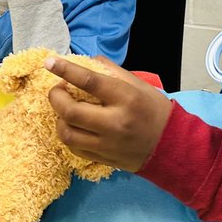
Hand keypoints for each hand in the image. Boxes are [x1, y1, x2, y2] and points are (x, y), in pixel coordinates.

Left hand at [46, 54, 172, 171]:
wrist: (172, 146)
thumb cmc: (155, 110)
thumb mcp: (139, 84)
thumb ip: (111, 70)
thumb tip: (86, 61)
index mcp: (126, 98)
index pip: (89, 81)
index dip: (66, 70)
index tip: (50, 62)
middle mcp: (115, 123)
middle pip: (71, 111)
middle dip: (55, 97)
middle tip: (58, 89)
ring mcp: (108, 145)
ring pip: (67, 134)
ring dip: (59, 118)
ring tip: (64, 109)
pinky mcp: (103, 159)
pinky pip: (74, 148)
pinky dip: (68, 134)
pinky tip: (73, 125)